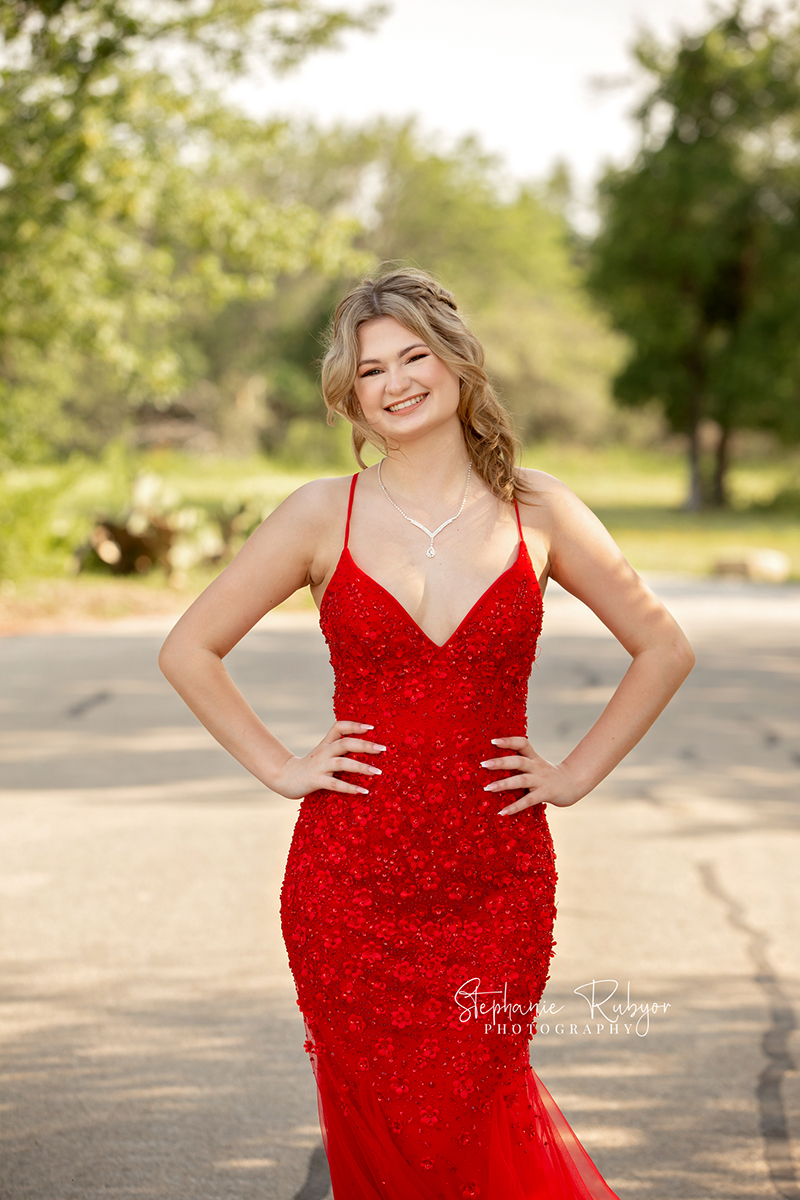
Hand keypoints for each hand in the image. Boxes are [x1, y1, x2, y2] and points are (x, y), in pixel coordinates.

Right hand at [270, 720, 385, 798]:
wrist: (285, 778)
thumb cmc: (311, 766)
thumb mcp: (323, 752)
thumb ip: (338, 747)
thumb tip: (365, 746)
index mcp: (326, 743)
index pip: (339, 727)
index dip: (354, 725)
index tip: (372, 728)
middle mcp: (324, 752)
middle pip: (345, 743)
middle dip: (365, 745)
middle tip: (382, 749)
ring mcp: (319, 766)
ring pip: (342, 763)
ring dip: (361, 766)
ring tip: (378, 771)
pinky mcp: (316, 780)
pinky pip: (335, 784)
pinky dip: (350, 787)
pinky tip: (364, 791)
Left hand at [480, 736, 582, 814]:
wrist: (573, 784)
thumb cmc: (548, 775)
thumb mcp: (536, 764)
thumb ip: (521, 762)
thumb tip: (495, 763)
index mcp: (534, 757)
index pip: (522, 743)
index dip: (508, 741)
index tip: (492, 741)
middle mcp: (537, 766)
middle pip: (518, 761)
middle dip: (501, 762)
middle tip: (483, 764)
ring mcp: (541, 780)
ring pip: (521, 780)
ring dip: (503, 784)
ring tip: (488, 788)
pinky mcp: (545, 794)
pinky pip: (528, 800)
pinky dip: (515, 807)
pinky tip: (502, 812)